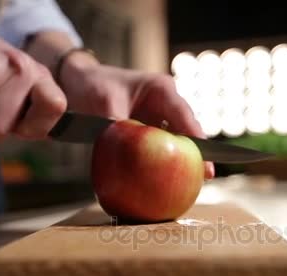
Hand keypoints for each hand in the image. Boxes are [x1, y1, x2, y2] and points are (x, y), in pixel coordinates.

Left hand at [59, 52, 214, 178]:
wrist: (79, 83)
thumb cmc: (93, 85)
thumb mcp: (105, 103)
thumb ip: (120, 125)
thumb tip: (129, 150)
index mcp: (161, 90)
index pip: (185, 115)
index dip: (197, 137)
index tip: (206, 157)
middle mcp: (166, 102)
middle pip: (187, 130)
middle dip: (197, 153)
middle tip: (207, 175)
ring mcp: (160, 116)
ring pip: (178, 139)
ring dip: (182, 158)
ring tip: (193, 181)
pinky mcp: (151, 129)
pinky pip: (161, 145)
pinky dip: (164, 160)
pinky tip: (167, 178)